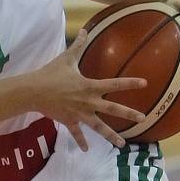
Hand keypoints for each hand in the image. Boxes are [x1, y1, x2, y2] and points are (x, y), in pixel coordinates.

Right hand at [34, 29, 146, 151]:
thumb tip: (85, 30)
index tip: (145, 84)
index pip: (114, 84)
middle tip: (143, 118)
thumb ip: (78, 45)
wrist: (34, 91)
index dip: (130, 83)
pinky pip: (77, 133)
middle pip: (112, 109)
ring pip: (99, 127)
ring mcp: (80, 114)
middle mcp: (89, 102)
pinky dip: (81, 141)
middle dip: (129, 114)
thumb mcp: (66, 58)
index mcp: (90, 86)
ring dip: (111, 136)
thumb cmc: (51, 73)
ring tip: (121, 144)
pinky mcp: (70, 121)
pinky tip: (86, 150)